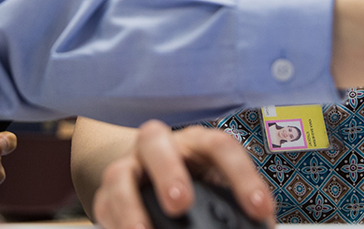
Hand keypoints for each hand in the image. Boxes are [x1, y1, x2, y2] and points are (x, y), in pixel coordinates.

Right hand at [92, 119, 274, 228]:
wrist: (147, 174)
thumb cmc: (193, 181)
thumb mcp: (217, 185)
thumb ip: (233, 205)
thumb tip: (259, 227)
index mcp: (196, 143)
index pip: (220, 147)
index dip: (242, 177)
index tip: (260, 211)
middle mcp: (160, 147)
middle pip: (157, 143)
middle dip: (168, 172)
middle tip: (180, 205)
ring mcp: (128, 168)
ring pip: (119, 174)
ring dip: (130, 205)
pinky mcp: (106, 194)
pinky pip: (104, 206)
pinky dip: (114, 225)